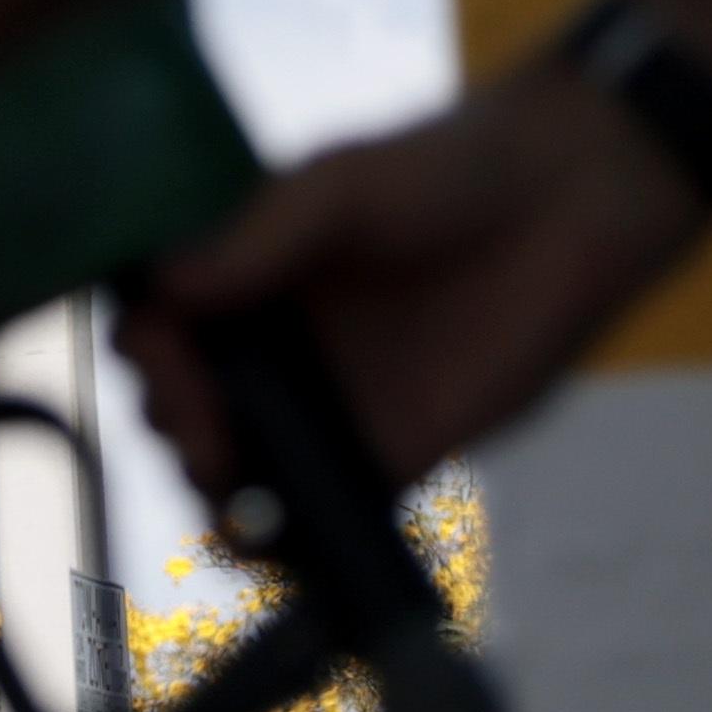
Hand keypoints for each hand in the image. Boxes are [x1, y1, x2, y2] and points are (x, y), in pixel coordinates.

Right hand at [125, 56, 711, 496]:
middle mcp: (275, 344)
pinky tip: (268, 536)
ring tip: (225, 478)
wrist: (563, 207)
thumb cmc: (443, 174)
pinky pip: (319, 513)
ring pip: (238, 466)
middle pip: (186, 401)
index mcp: (247, 272)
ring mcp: (328, 405)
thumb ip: (258, 235)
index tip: (165, 365)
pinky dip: (281, 537)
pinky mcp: (390, 457)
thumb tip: (166, 285)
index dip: (148, 352)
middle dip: (175, 420)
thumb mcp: (338, 186)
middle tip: (202, 429)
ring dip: (212, 484)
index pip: (162, 325)